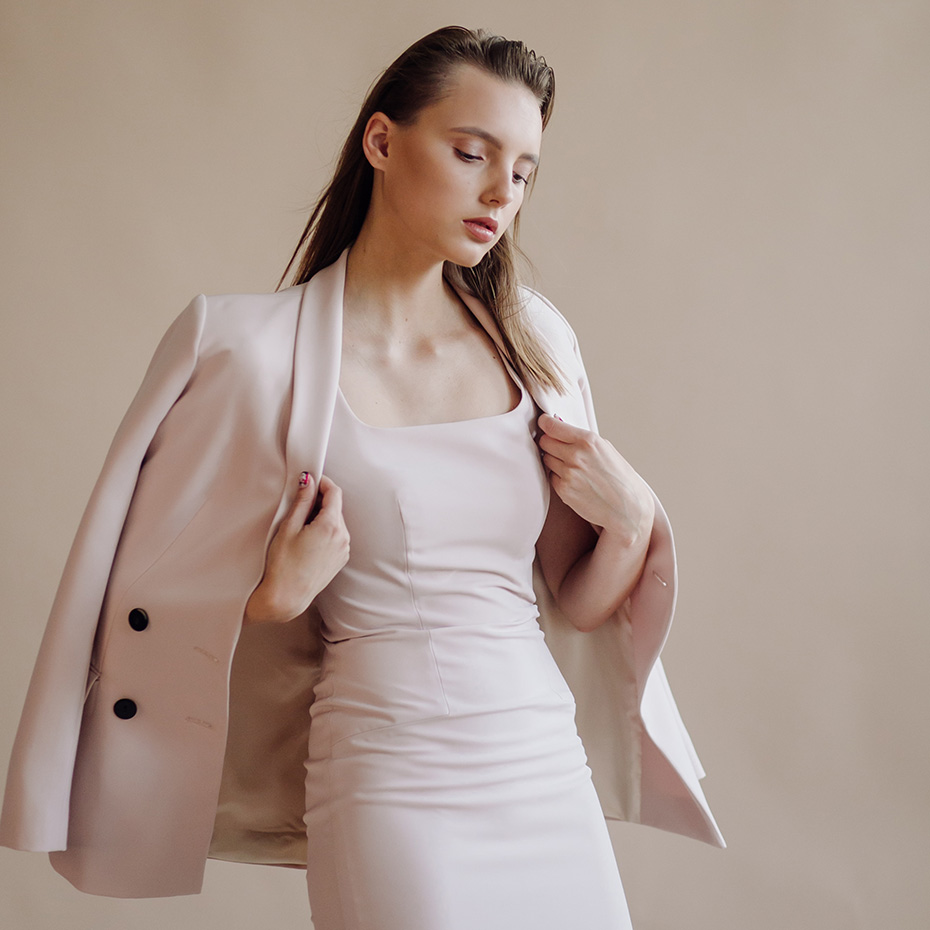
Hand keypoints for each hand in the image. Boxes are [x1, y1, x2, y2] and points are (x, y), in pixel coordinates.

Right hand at [244, 474, 349, 623]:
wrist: (286, 597)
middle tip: (300, 501)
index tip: (310, 479)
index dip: (323, 482)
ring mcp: (344, 549)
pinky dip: (326, 530)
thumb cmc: (283, 564)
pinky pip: (337, 536)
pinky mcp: (341, 559)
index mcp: (331, 526)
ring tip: (301, 523)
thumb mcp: (288, 527)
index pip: (334, 493)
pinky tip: (308, 538)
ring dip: (323, 515)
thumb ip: (302, 501)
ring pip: (337, 521)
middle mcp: (343, 537)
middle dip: (321, 499)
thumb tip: (308, 480)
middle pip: (336, 507)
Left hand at [537, 413, 654, 546]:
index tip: (544, 423)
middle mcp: (576, 455)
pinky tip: (574, 480)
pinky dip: (558, 477)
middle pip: (544, 442)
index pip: (552, 426)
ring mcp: (568, 473)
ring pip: (546, 459)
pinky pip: (551, 477)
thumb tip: (561, 427)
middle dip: (549, 443)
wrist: (627, 507)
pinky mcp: (563, 490)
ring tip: (572, 467)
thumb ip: (582, 438)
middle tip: (558, 447)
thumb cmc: (620, 478)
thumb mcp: (606, 449)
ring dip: (554, 460)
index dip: (545, 423)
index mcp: (588, 441)